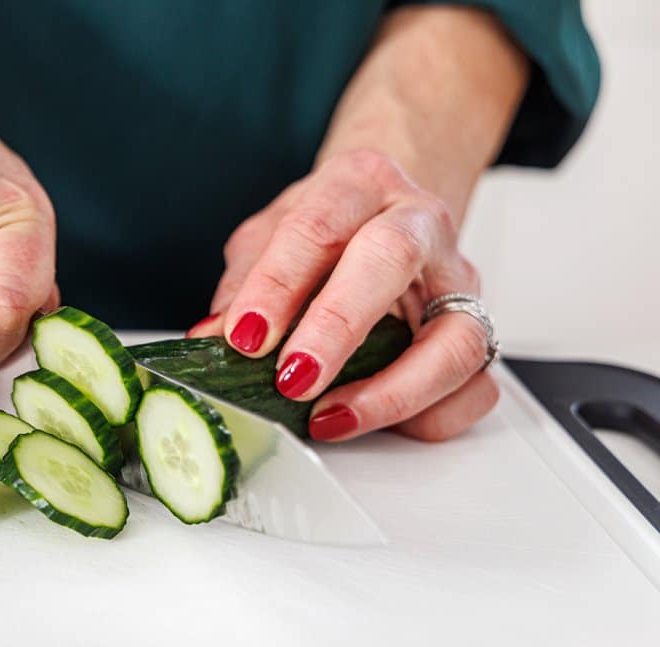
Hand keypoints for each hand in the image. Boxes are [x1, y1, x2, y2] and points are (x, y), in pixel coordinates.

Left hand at [190, 150, 497, 441]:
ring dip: (392, 390)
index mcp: (360, 183)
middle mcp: (420, 222)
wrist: (387, 214)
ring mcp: (458, 281)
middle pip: (392, 259)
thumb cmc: (325, 231)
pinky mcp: (478, 334)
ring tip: (329, 417)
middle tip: (293, 377)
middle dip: (337, 326)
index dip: (278, 285)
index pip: (319, 226)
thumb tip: (211, 338)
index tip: (246, 337)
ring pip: (456, 338)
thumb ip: (243, 285)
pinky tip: (371, 419)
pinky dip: (427, 417)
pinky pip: (475, 388)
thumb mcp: (268, 239)